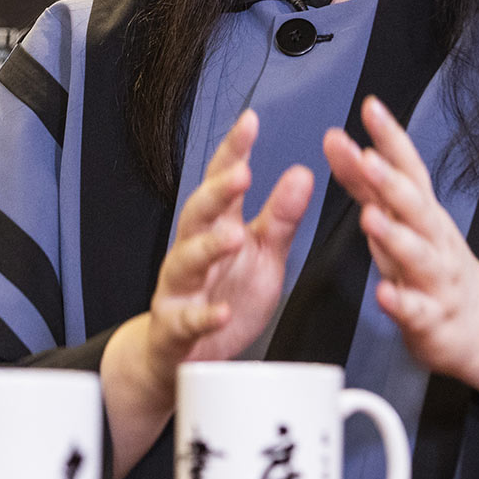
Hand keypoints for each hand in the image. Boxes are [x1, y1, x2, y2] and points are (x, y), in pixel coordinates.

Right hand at [141, 108, 314, 389]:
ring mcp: (178, 289)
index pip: (222, 181)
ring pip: (185, 260)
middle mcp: (190, 250)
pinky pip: (186, 321)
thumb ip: (281, 217)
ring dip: (207, 247)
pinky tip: (220, 312)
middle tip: (241, 175)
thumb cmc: (224, 294)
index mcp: (216, 227)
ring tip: (231, 237)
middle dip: (217, 193)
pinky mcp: (175, 329)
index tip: (250, 121)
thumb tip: (303, 171)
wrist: (180, 356)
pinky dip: (203, 317)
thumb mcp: (263, 253)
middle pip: (197, 212)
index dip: (234, 151)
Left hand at [324, 95, 478, 419]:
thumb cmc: (430, 263)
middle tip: (366, 158)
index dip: (391, 137)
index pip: (408, 167)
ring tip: (369, 219)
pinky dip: (400, 302)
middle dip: (391, 180)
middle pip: (415, 205)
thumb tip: (337, 139)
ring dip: (394, 235)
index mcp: (422, 211)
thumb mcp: (398, 218)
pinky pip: (416, 310)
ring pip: (417, 254)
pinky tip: (384, 295)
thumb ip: (363, 181)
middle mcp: (433, 238)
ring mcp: (435, 277)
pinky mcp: (432, 317)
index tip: (371, 107)